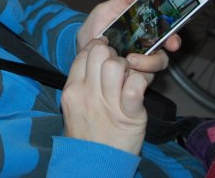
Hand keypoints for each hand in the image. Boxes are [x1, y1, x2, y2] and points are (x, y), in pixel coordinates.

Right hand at [61, 38, 150, 154]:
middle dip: (113, 54)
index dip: (99, 49)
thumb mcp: (74, 105)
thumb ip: (83, 81)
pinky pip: (135, 86)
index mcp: (72, 88)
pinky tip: (139, 90)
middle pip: (100, 52)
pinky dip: (141, 83)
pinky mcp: (129, 115)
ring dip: (128, 68)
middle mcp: (87, 93)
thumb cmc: (87, 133)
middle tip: (119, 69)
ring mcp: (107, 104)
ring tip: (129, 79)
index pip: (85, 52)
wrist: (93, 165)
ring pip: (116, 64)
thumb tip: (96, 57)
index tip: (107, 56)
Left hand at [77, 0, 181, 71]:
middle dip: (171, 45)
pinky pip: (141, 78)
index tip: (174, 33)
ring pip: (158, 63)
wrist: (81, 48)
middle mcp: (148, 44)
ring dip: (148, 62)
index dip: (175, 30)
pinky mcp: (133, 76)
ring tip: (130, 59)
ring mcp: (142, 61)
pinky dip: (134, 74)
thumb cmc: (96, 27)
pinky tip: (123, 68)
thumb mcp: (107, 9)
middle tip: (166, 45)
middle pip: (168, 46)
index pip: (167, 28)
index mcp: (145, 27)